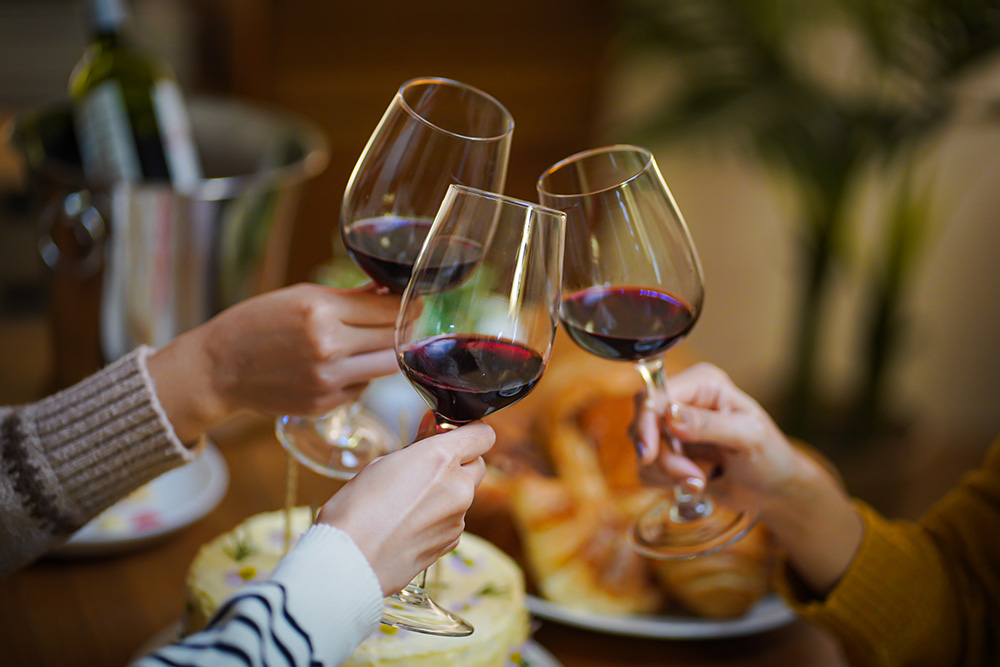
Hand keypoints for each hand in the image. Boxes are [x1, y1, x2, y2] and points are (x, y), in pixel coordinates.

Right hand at [149, 283, 400, 442]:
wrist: (218, 369)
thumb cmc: (257, 324)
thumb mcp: (300, 296)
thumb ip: (348, 297)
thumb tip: (389, 292)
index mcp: (320, 311)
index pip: (385, 307)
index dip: (406, 303)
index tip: (415, 300)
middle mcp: (327, 347)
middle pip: (393, 337)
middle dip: (405, 326)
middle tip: (410, 319)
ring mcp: (327, 380)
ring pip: (386, 366)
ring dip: (390, 352)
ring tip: (382, 341)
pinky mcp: (324, 404)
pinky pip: (362, 387)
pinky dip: (361, 375)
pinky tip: (345, 365)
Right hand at [316, 418, 493, 594]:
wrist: (350, 560)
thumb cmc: (356, 509)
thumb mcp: (383, 463)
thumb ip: (417, 447)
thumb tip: (431, 430)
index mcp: (442, 459)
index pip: (482, 435)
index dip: (469, 432)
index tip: (453, 434)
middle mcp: (458, 488)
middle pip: (477, 465)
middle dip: (458, 463)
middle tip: (427, 467)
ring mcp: (458, 518)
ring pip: (463, 495)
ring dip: (445, 492)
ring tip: (407, 502)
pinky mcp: (451, 542)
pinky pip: (453, 520)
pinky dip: (438, 517)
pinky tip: (408, 524)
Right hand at [632, 362, 800, 509]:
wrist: (774, 490)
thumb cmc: (771, 457)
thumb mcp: (748, 437)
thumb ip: (709, 424)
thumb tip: (669, 415)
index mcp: (703, 384)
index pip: (655, 394)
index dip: (646, 423)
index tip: (648, 455)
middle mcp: (683, 401)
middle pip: (644, 423)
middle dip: (664, 456)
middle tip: (695, 477)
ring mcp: (672, 428)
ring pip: (644, 450)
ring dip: (670, 473)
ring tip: (702, 480)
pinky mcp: (668, 453)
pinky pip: (647, 469)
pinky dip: (667, 482)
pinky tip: (695, 484)